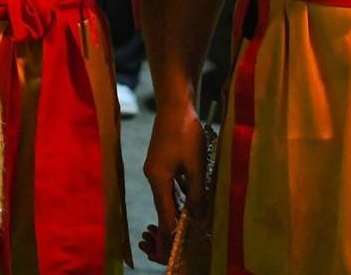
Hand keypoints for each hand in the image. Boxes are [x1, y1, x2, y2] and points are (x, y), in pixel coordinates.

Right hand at [141, 101, 205, 261]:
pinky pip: (170, 181)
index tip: (175, 246)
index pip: (164, 212)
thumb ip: (196, 193)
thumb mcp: (196, 165)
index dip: (170, 231)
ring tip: (191, 219)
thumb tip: (197, 217)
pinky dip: (179, 191)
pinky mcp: (161, 158)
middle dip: (175, 221)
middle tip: (185, 236)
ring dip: (179, 205)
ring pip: (168, 192)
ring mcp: (156, 166)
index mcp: (158, 179)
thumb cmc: (186, 133)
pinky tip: (190, 195)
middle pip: (164, 204)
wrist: (175, 104)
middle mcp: (153, 175)